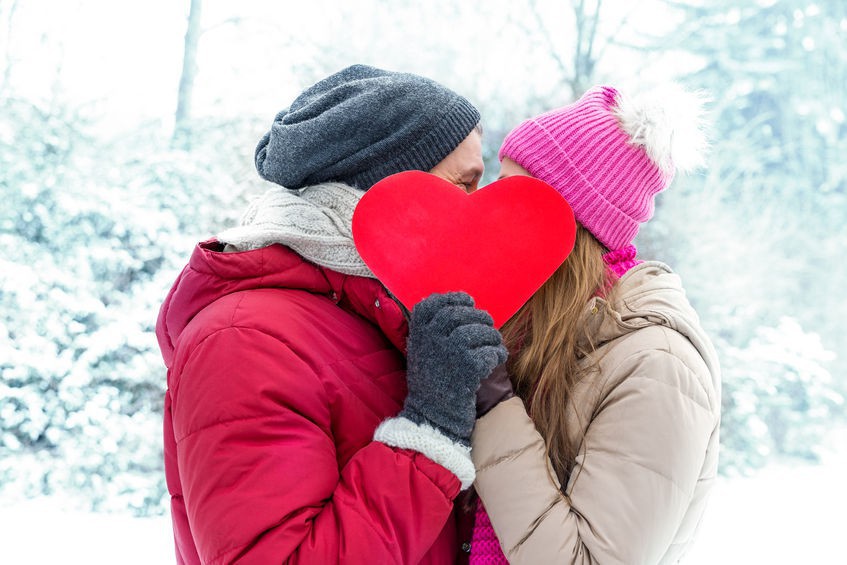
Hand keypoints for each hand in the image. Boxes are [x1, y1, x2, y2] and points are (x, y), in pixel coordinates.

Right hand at [401, 292, 507, 444]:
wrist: (432, 418)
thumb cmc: (430, 384)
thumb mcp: (421, 353)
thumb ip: (432, 332)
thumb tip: (459, 308)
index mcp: (418, 333)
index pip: (434, 303)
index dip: (453, 298)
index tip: (468, 301)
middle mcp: (433, 338)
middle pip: (461, 314)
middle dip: (479, 317)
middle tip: (488, 324)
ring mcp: (451, 351)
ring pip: (480, 331)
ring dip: (492, 336)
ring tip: (495, 344)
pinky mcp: (469, 367)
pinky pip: (491, 352)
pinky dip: (498, 354)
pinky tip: (498, 358)